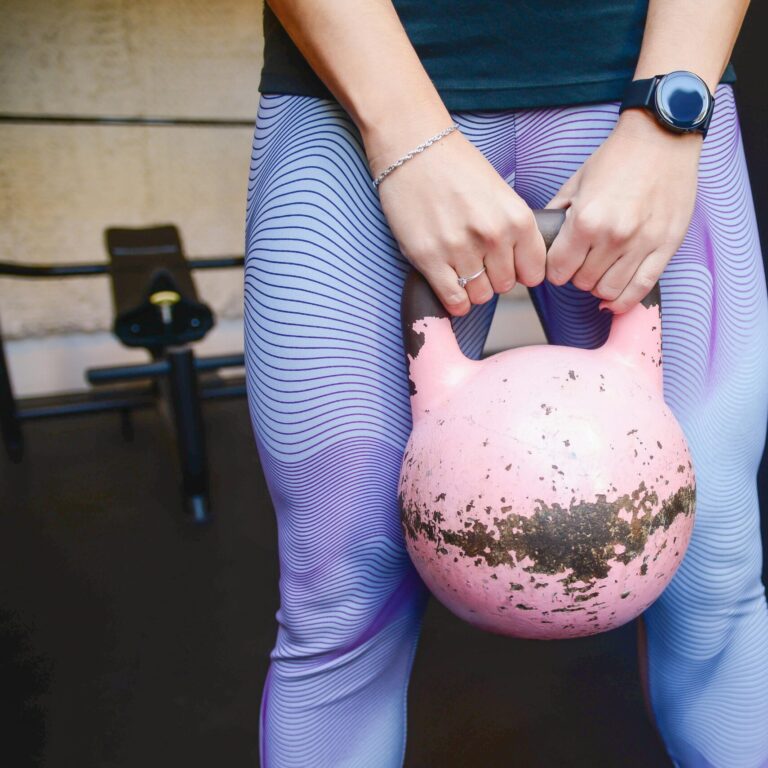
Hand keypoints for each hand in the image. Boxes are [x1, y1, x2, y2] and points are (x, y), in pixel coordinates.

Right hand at [365, 117, 546, 315]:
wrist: (413, 149)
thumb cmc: (456, 168)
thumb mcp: (501, 193)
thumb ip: (514, 230)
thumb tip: (521, 267)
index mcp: (516, 217)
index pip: (534, 272)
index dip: (520, 271)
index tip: (507, 264)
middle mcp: (492, 235)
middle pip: (505, 286)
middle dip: (493, 278)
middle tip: (478, 261)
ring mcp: (460, 248)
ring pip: (479, 296)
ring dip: (472, 288)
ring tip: (460, 266)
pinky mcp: (429, 258)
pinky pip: (454, 299)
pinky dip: (455, 300)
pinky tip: (450, 284)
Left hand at [543, 109, 702, 312]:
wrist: (662, 138)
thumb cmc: (618, 158)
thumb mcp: (575, 183)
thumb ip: (557, 215)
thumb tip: (541, 238)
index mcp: (586, 221)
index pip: (559, 271)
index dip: (555, 271)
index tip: (559, 264)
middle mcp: (613, 237)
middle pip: (582, 283)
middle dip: (576, 276)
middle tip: (581, 263)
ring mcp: (642, 244)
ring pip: (609, 291)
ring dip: (599, 286)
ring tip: (599, 272)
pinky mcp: (665, 247)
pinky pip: (640, 289)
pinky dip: (624, 300)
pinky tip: (615, 297)